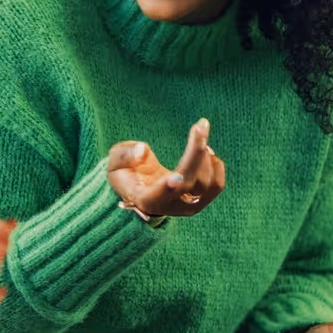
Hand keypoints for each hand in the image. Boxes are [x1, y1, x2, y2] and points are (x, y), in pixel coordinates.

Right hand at [108, 118, 224, 217]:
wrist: (139, 187)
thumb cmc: (125, 171)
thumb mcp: (114, 161)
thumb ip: (125, 155)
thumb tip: (142, 150)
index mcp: (145, 199)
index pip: (157, 197)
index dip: (167, 187)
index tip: (175, 177)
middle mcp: (169, 207)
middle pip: (189, 181)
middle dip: (196, 151)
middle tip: (200, 126)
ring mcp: (188, 207)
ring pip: (207, 183)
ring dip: (206, 156)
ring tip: (199, 135)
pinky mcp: (201, 201)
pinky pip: (217, 185)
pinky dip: (215, 164)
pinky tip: (205, 151)